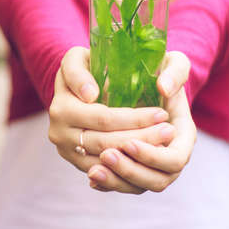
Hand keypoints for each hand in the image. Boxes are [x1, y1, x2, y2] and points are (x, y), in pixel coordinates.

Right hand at [48, 47, 175, 174]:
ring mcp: (67, 151)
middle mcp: (59, 133)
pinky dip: (129, 163)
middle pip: (107, 142)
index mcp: (61, 108)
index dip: (135, 119)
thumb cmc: (83, 65)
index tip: (161, 112)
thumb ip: (79, 72)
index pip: (104, 119)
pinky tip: (150, 153)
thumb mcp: (77, 57)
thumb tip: (91, 95)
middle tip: (169, 130)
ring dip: (139, 153)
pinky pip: (106, 170)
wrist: (74, 85)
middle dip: (143, 137)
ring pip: (108, 160)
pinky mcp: (77, 162)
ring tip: (165, 141)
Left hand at [88, 52, 196, 193]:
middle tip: (106, 154)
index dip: (151, 155)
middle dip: (130, 170)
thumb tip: (163, 88)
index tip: (128, 141)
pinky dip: (109, 183)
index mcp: (184, 133)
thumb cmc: (161, 69)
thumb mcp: (172, 62)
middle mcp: (172, 153)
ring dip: (116, 180)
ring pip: (138, 186)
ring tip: (95, 169)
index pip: (174, 159)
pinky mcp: (135, 165)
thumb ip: (175, 72)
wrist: (149, 79)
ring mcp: (153, 163)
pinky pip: (124, 184)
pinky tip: (92, 174)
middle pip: (157, 180)